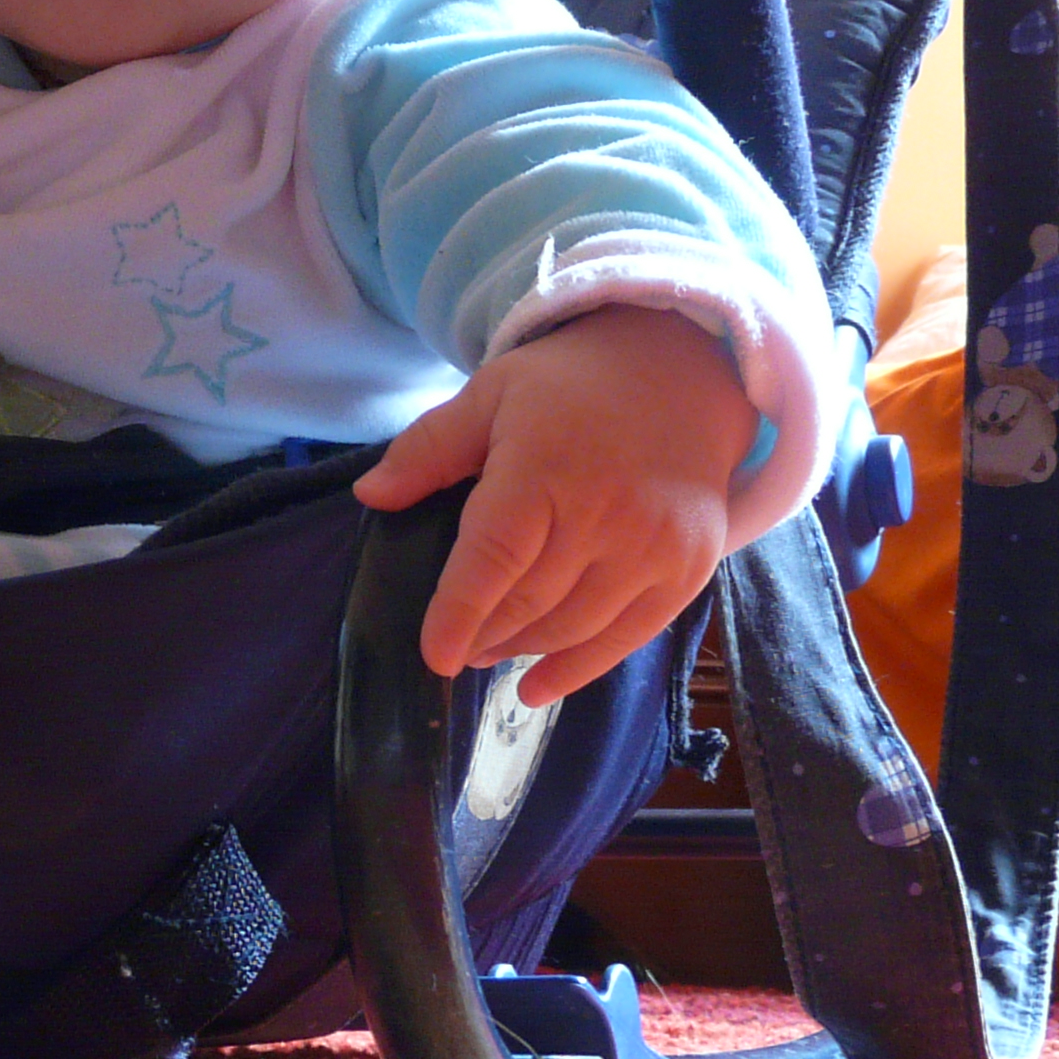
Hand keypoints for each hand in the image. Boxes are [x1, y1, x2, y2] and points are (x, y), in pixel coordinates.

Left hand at [350, 305, 754, 706]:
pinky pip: (628, 638)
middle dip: (484, 634)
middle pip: (531, 601)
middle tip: (456, 646)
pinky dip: (579, 670)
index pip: (494, 557)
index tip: (433, 654)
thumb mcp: (491, 394)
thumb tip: (370, 497)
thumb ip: (429, 448)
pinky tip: (538, 687)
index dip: (459, 612)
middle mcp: (605, 512)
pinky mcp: (688, 569)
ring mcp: (654, 546)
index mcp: (546, 467)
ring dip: (524, 650)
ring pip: (573, 627)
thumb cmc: (573, 386)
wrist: (682, 370)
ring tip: (490, 653)